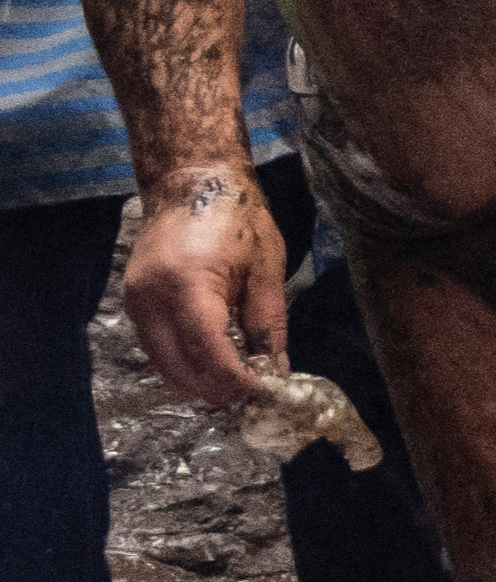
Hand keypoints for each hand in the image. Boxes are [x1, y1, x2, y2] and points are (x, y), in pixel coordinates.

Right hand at [113, 169, 279, 413]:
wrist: (190, 183)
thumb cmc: (236, 219)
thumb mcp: (266, 270)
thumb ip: (268, 325)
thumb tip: (276, 372)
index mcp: (188, 285)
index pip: (210, 352)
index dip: (237, 381)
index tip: (266, 394)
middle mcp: (151, 298)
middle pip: (179, 367)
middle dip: (217, 389)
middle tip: (254, 397)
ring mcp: (135, 301)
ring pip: (164, 363)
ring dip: (199, 382)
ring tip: (238, 385)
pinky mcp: (133, 302)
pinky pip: (157, 347)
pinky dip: (184, 363)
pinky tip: (214, 365)